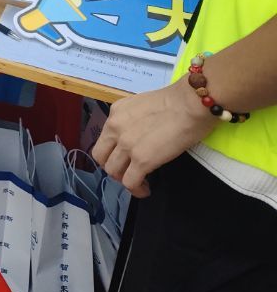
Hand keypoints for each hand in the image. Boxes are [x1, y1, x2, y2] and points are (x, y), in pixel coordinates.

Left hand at [92, 80, 210, 196]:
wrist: (191, 103)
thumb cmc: (178, 101)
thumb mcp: (143, 106)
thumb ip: (134, 120)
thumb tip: (139, 133)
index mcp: (115, 113)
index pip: (104, 139)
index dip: (112, 152)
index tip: (125, 158)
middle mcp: (115, 128)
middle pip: (101, 157)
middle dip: (113, 167)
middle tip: (129, 171)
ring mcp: (126, 145)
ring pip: (113, 172)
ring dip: (124, 180)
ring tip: (140, 181)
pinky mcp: (142, 160)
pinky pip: (130, 182)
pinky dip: (136, 190)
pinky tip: (146, 189)